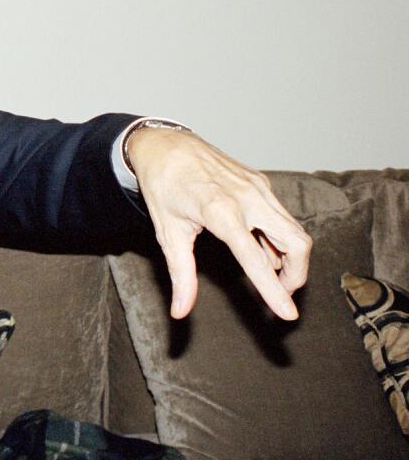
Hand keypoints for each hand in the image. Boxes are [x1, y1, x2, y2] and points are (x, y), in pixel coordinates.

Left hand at [126, 127, 311, 320]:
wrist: (164, 145)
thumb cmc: (162, 187)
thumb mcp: (168, 233)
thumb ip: (180, 274)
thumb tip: (180, 311)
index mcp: (220, 210)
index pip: (255, 258)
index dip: (273, 289)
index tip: (289, 314)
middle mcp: (247, 196)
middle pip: (296, 243)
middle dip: (297, 275)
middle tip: (280, 293)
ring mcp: (258, 187)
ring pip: (295, 229)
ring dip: (291, 257)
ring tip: (271, 275)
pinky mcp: (261, 182)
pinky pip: (281, 216)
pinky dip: (280, 238)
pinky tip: (264, 249)